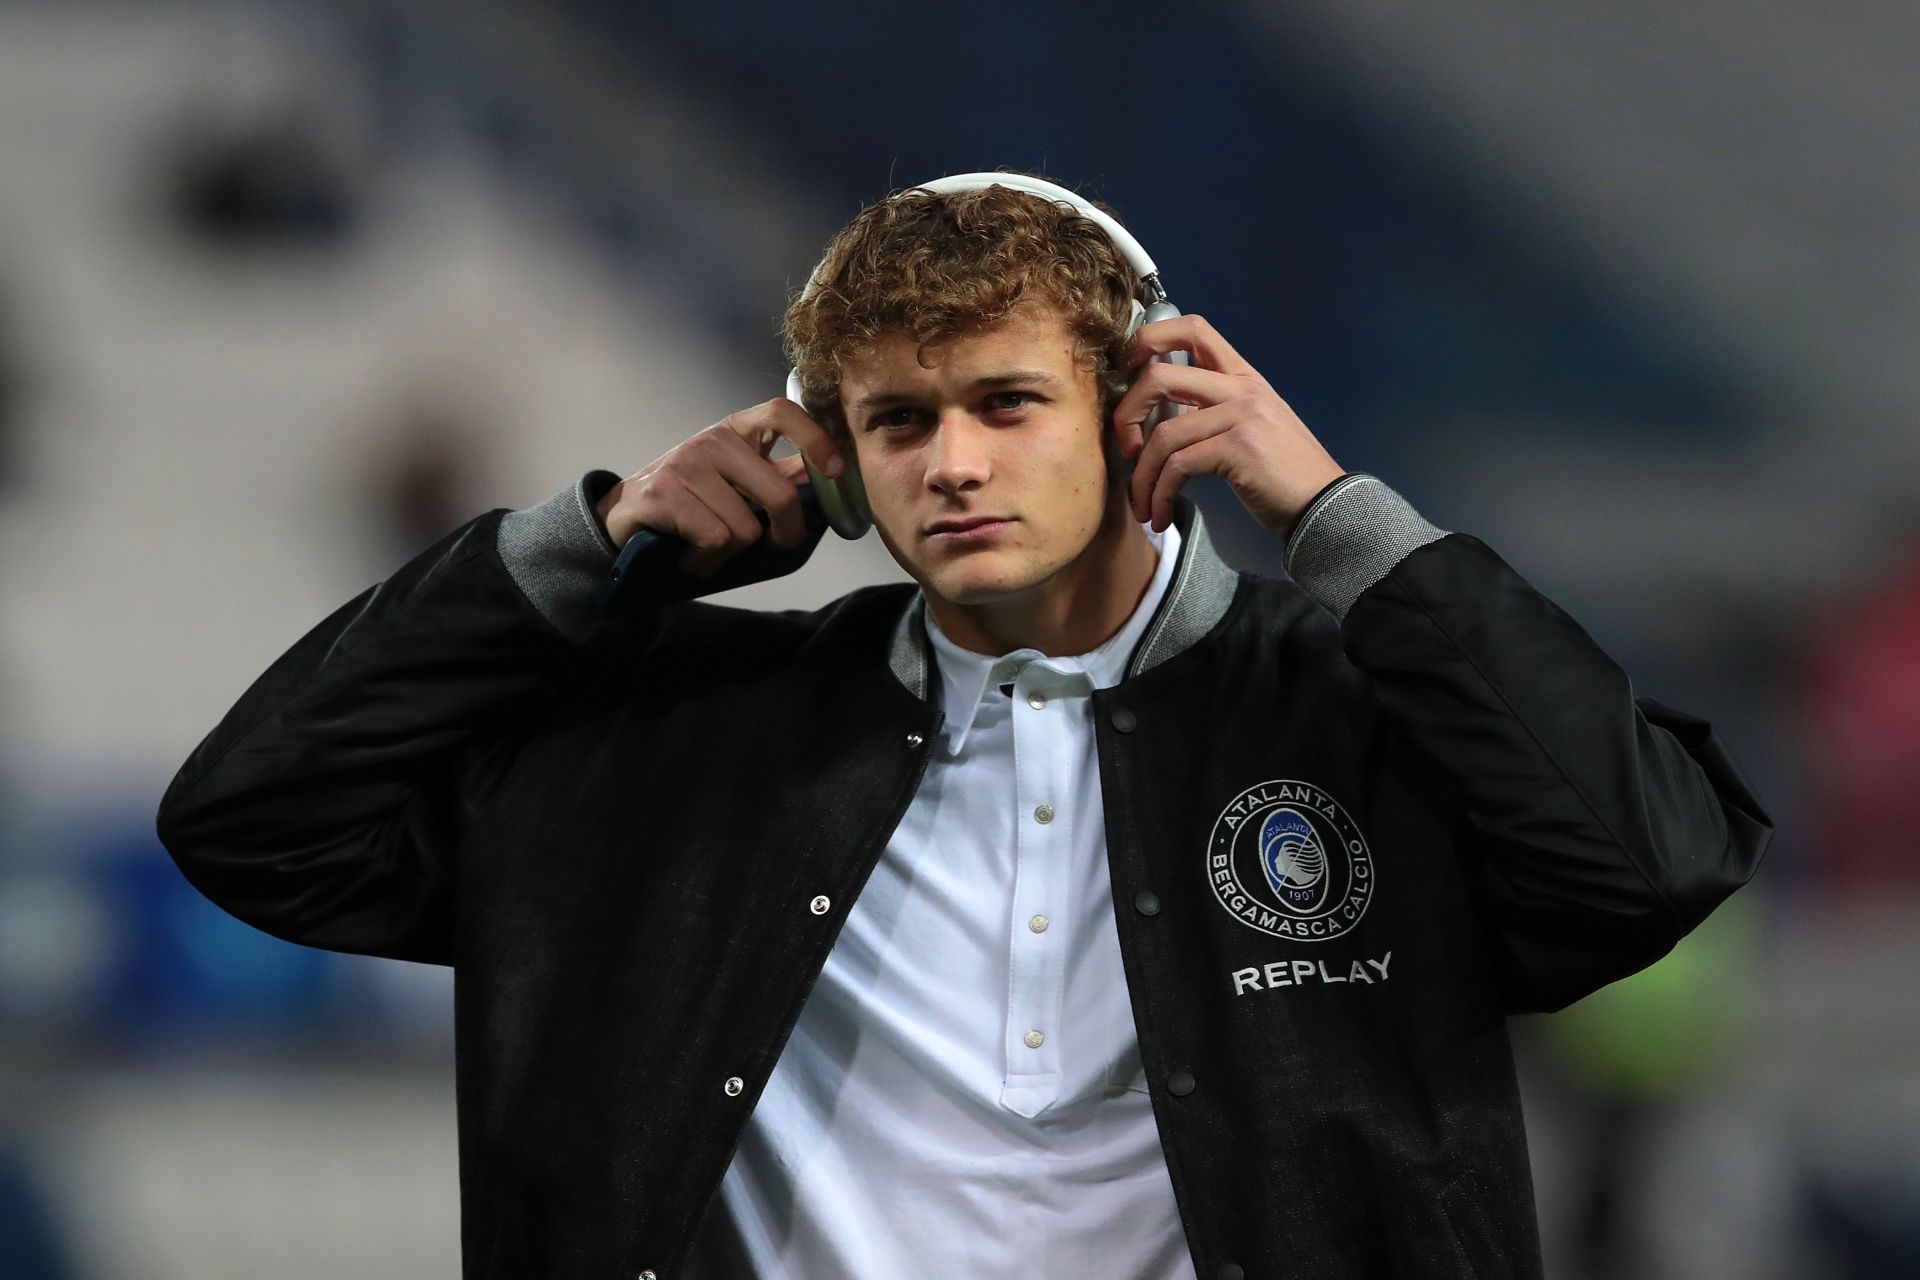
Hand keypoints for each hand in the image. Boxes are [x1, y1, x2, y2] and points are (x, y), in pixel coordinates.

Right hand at [596, 398, 845, 573]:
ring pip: (745, 529)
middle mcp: (712, 439)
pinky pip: (714, 540)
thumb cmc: (694, 503)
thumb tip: (832, 481)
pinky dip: (707, 560)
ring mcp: (685, 464)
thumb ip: (781, 479)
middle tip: (772, 547)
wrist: (625, 518)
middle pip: (779, 494)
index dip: (816, 439)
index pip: (782, 412)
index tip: (837, 472)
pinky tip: (690, 555)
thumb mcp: (738, 483)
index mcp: (737, 430)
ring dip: (732, 554)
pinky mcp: (662, 493)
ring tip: (710, 549)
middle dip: (786, 535)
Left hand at [1111, 314, 1345, 540]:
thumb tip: (1157, 418)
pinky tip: (1160, 514)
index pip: (1193, 329)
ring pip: (1163, 434)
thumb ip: (1211, 411)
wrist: (1324, 505)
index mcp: (1242, 376)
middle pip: (1158, 377)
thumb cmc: (1283, 473)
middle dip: (1127, 415)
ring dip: (1143, 477)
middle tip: (1127, 451)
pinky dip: (1160, 494)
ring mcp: (1241, 416)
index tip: (1129, 369)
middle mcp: (1241, 388)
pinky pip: (1178, 467)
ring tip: (1144, 504)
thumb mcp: (1250, 426)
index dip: (1150, 339)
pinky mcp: (1239, 449)